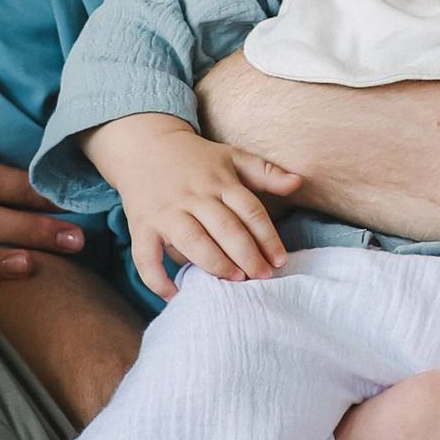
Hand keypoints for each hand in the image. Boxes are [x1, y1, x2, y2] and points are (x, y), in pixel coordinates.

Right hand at [90, 112, 302, 298]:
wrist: (144, 144)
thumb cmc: (195, 158)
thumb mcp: (232, 156)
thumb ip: (265, 172)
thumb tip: (297, 182)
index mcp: (220, 182)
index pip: (250, 211)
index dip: (268, 237)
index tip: (280, 260)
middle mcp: (194, 197)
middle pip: (226, 228)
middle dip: (247, 255)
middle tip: (263, 276)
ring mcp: (167, 212)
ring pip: (193, 240)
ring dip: (215, 263)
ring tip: (234, 280)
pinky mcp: (142, 225)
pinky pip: (146, 255)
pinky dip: (157, 278)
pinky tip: (173, 295)